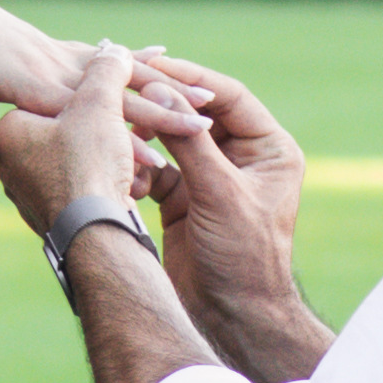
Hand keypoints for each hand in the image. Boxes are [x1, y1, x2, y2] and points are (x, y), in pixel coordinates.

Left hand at [0, 68, 144, 249]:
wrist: (91, 241)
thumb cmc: (87, 169)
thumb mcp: (96, 106)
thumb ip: (103, 74)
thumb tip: (113, 51)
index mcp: (12, 129)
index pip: (54, 94)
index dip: (94, 83)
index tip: (120, 76)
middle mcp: (12, 161)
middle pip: (65, 127)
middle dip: (103, 120)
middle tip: (130, 104)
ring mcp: (28, 191)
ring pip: (78, 158)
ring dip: (110, 152)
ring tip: (141, 149)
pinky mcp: (51, 214)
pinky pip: (82, 184)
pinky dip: (106, 177)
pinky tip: (130, 178)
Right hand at [129, 56, 307, 323]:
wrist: (231, 318)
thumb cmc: (242, 257)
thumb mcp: (219, 192)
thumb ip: (191, 142)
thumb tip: (163, 91)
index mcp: (268, 149)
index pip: (228, 97)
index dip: (192, 78)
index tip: (154, 64)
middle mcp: (242, 158)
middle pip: (197, 114)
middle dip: (162, 102)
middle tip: (124, 83)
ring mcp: (211, 178)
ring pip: (172, 140)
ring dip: (145, 134)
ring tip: (114, 120)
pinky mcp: (183, 200)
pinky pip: (156, 170)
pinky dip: (137, 168)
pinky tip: (120, 168)